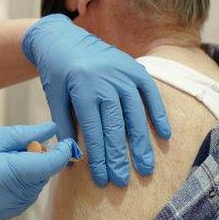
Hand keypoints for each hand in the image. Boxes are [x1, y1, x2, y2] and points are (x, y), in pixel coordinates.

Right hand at [0, 123, 79, 219]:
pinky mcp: (5, 216)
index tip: (66, 140)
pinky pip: (25, 196)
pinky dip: (22, 183)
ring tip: (5, 160)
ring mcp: (9, 210)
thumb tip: (51, 129)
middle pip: (45, 174)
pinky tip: (2, 174)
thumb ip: (22, 135)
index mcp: (8, 174)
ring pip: (37, 186)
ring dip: (31, 171)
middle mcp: (12, 196)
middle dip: (41, 158)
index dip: (63, 151)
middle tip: (19, 145)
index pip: (50, 164)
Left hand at [22, 14, 170, 186]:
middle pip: (115, 126)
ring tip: (145, 168)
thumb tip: (74, 159)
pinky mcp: (135, 68)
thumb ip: (64, 126)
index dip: (98, 157)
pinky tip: (164, 136)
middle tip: (123, 181)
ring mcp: (123, 73)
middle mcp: (106, 80)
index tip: (102, 179)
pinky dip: (158, 114)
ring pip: (135, 113)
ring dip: (141, 143)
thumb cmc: (56, 72)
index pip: (93, 131)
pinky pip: (150, 93)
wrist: (63, 38)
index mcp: (83, 88)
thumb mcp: (54, 97)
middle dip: (119, 157)